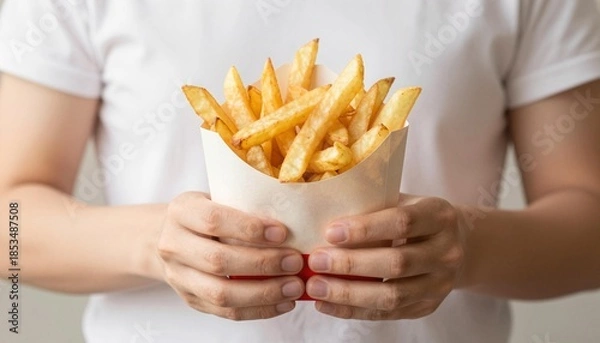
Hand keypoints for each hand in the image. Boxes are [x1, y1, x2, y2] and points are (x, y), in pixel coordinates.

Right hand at [157, 192, 304, 319]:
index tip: (282, 232)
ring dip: (263, 293)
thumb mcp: (218, 198)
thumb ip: (246, 206)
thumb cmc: (209, 213)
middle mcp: (173, 245)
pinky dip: (259, 310)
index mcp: (181, 212)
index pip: (213, 220)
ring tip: (294, 287)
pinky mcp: (190, 300)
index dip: (249, 228)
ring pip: (221, 294)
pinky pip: (226, 312)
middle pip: (218, 261)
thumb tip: (297, 221)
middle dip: (262, 264)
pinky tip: (284, 302)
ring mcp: (179, 277)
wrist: (171, 236)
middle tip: (295, 262)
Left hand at [305, 194, 466, 319]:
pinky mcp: (427, 307)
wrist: (458, 244)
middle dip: (351, 264)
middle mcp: (446, 252)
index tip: (330, 232)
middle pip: (397, 263)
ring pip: (392, 295)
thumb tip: (321, 216)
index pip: (403, 222)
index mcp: (439, 216)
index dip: (365, 228)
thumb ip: (372, 206)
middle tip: (315, 261)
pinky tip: (326, 304)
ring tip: (315, 287)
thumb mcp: (403, 201)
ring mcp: (440, 284)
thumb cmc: (416, 217)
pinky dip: (353, 310)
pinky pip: (387, 314)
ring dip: (348, 294)